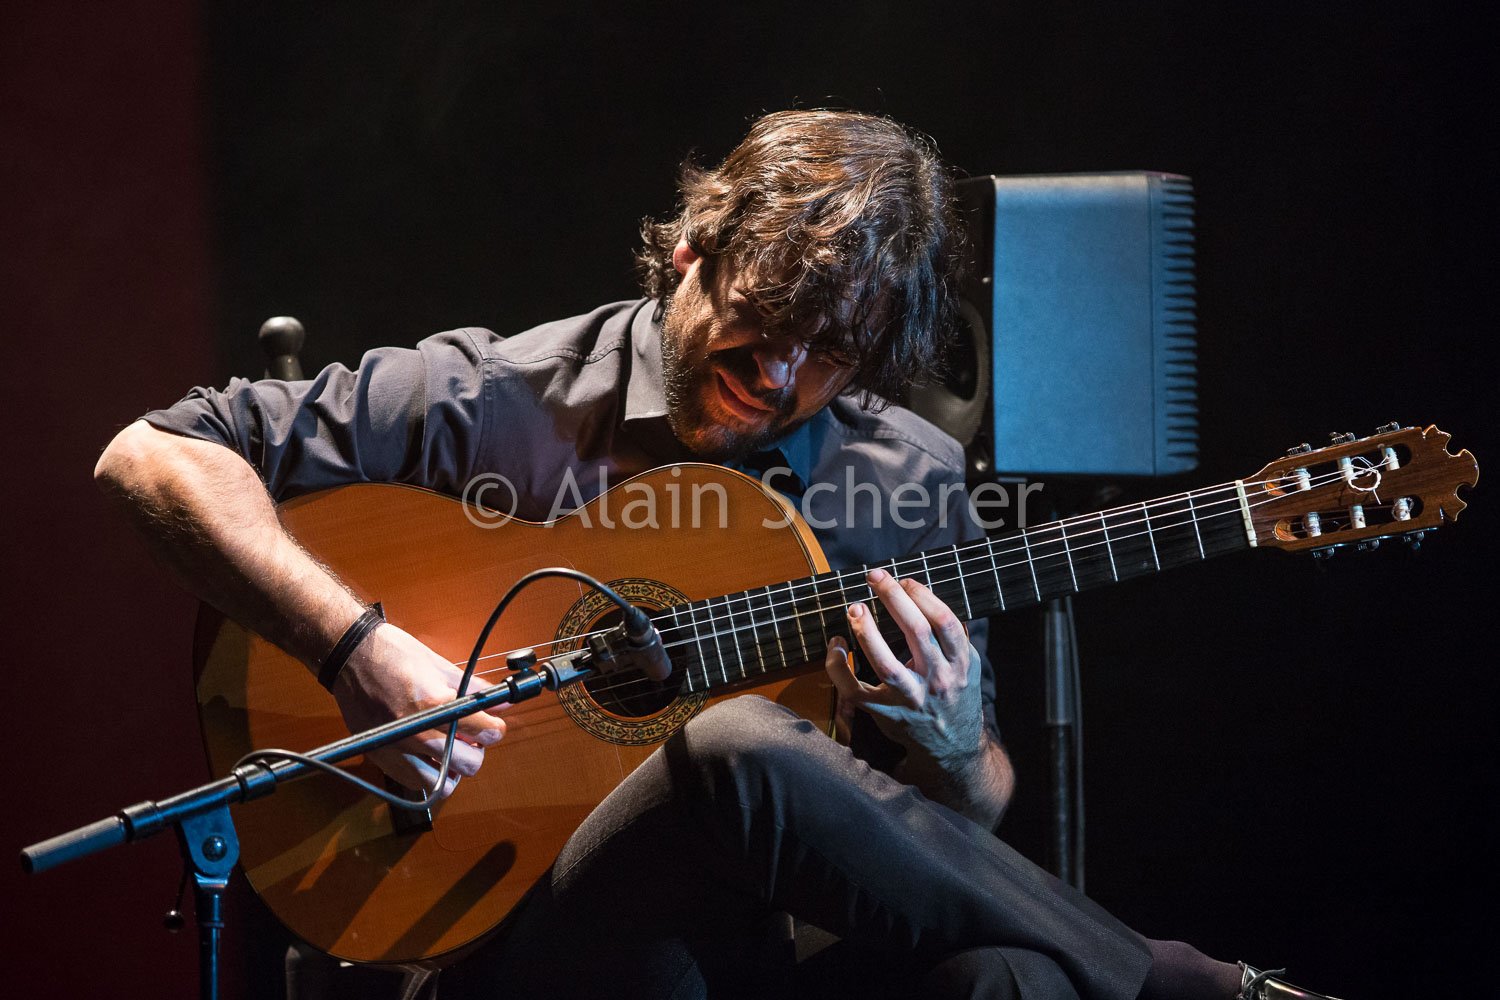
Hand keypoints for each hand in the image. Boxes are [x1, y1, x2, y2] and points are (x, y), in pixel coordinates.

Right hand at [331, 623, 506, 797]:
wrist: (350, 658)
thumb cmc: (393, 655)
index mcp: (433, 704)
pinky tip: (429, 756)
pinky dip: (429, 775)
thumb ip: (473, 688)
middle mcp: (415, 732)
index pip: (483, 731)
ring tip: (450, 748)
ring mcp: (397, 749)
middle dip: (477, 750)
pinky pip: (416, 784)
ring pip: (444, 783)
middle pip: (469, 764)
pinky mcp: (382, 759)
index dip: (495, 729)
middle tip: (471, 736)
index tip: (494, 725)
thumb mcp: (439, 665)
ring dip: (453, 768)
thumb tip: (502, 702)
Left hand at [823, 568, 983, 768]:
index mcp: (960, 663)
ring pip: (886, 664)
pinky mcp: (886, 712)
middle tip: (875, 576)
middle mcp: (937, 680)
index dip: (923, 595)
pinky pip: (855, 690)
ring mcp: (910, 698)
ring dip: (867, 632)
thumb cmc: (956, 696)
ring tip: (855, 608)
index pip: (944, 621)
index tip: (905, 580)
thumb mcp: (968, 666)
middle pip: (916, 632)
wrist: (954, 747)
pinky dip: (839, 667)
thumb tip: (932, 596)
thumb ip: (955, 635)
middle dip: (893, 598)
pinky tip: (836, 645)